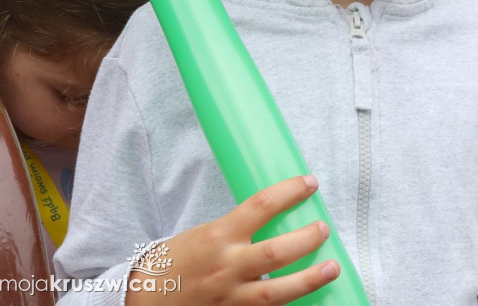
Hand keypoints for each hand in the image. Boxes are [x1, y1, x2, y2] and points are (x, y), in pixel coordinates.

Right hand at [127, 176, 339, 305]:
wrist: (144, 300)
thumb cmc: (176, 262)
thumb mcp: (205, 234)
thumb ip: (239, 229)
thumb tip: (278, 214)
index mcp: (218, 236)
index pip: (261, 205)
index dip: (290, 191)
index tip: (310, 183)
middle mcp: (226, 267)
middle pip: (275, 253)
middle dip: (306, 240)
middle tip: (324, 228)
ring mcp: (231, 297)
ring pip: (277, 292)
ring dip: (310, 279)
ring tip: (333, 267)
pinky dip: (288, 304)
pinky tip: (308, 299)